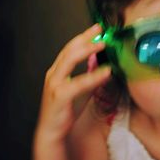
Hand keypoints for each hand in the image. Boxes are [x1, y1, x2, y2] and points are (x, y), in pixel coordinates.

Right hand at [35, 24, 110, 141]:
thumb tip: (101, 63)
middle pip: (69, 50)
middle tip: (100, 29)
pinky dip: (93, 76)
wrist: (53, 130)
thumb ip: (89, 75)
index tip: (97, 29)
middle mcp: (54, 74)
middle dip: (85, 38)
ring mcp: (55, 84)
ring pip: (69, 61)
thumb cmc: (66, 109)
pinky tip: (106, 72)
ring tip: (102, 44)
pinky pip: (78, 83)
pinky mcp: (60, 95)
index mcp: (58, 71)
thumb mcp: (81, 89)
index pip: (70, 48)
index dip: (83, 37)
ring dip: (87, 50)